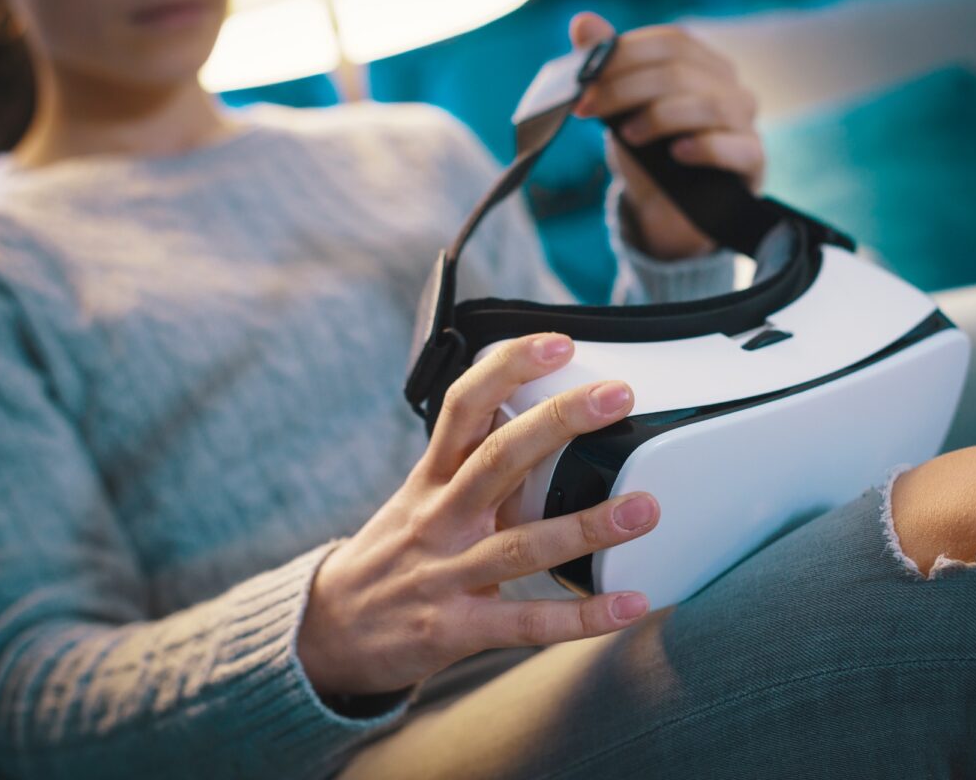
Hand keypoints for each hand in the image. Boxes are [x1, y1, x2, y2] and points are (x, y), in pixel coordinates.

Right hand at [298, 333, 658, 695]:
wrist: (331, 632)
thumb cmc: (392, 556)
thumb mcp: (419, 498)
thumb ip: (474, 465)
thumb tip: (541, 420)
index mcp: (431, 478)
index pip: (463, 406)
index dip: (508, 369)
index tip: (557, 343)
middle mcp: (439, 518)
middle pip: (499, 460)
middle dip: (558, 423)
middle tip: (616, 396)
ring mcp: (447, 574)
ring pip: (521, 544)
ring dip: (586, 526)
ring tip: (643, 508)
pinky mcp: (456, 630)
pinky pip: (525, 622)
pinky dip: (581, 617)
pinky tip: (629, 604)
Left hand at [570, 12, 765, 259]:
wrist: (664, 212)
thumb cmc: (646, 154)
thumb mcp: (620, 112)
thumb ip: (606, 66)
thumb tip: (581, 23)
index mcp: (700, 64)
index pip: (670, 43)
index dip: (624, 55)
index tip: (583, 80)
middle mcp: (727, 85)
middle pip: (681, 72)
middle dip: (626, 88)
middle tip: (589, 108)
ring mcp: (744, 122)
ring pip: (707, 105)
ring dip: (659, 117)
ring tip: (627, 136)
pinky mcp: (752, 160)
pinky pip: (734, 146)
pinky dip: (703, 147)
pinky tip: (676, 153)